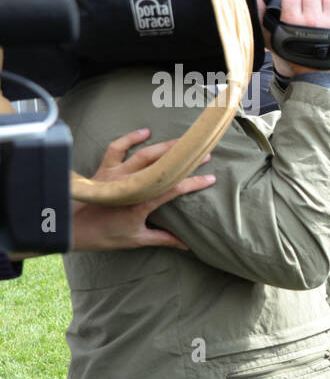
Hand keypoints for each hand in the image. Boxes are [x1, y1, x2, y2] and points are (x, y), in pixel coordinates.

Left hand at [73, 129, 214, 251]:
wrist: (70, 227)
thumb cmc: (103, 235)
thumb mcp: (136, 239)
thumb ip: (163, 239)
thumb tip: (186, 246)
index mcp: (141, 202)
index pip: (174, 189)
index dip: (194, 183)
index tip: (211, 179)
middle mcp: (131, 184)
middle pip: (163, 167)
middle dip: (185, 160)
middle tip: (204, 154)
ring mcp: (117, 173)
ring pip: (145, 154)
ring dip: (166, 147)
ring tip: (183, 142)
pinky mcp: (105, 168)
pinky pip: (117, 148)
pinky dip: (130, 138)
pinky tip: (145, 132)